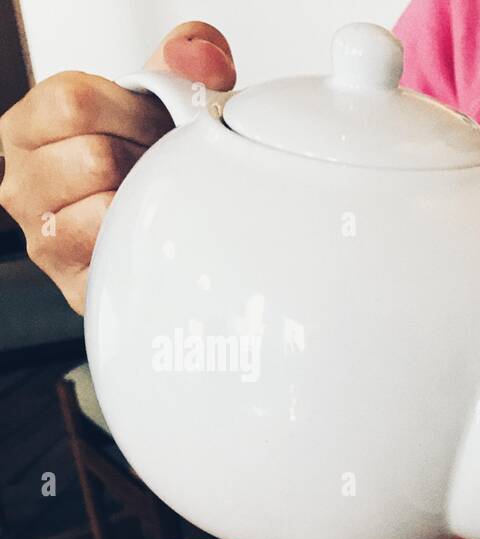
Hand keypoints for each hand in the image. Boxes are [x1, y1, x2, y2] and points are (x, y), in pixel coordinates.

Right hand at [0, 22, 234, 312]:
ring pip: (108, 207)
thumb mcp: (159, 102)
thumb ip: (182, 61)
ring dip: (148, 202)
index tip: (146, 125)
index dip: (130, 111)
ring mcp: (44, 238)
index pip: (73, 100)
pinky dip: (149, 241)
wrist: (159, 228)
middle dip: (144, 160)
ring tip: (150, 201)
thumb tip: (200, 55)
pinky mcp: (77, 284)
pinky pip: (122, 255)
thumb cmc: (150, 163)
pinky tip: (153, 234)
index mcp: (28, 130)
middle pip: (96, 156)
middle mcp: (21, 184)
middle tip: (153, 171)